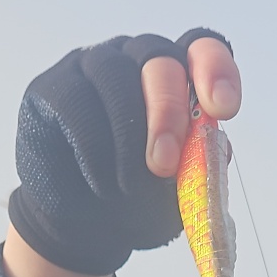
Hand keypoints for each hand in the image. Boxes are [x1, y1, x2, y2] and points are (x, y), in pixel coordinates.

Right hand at [5, 29, 240, 276]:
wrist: (83, 227)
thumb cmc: (136, 201)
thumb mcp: (178, 194)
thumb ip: (200, 168)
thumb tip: (216, 149)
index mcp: (178, 78)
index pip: (201, 49)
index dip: (215, 69)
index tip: (223, 109)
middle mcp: (136, 61)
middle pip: (160, 58)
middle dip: (167, 112)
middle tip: (164, 164)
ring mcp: (92, 68)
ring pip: (114, 76)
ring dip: (127, 137)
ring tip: (128, 188)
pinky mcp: (53, 88)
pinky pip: (76, 103)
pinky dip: (92, 148)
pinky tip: (100, 182)